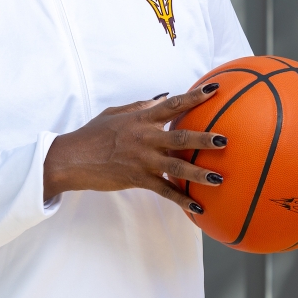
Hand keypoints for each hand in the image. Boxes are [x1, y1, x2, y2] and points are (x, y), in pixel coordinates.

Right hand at [42, 83, 227, 214]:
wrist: (72, 158)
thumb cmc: (92, 134)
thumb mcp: (114, 113)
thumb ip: (140, 107)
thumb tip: (163, 98)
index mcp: (141, 119)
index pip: (173, 104)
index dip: (195, 96)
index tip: (215, 89)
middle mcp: (145, 138)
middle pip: (182, 137)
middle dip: (205, 139)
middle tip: (225, 140)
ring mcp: (143, 160)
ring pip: (177, 167)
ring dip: (200, 173)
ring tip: (219, 178)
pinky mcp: (138, 179)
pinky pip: (165, 191)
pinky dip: (182, 200)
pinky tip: (198, 208)